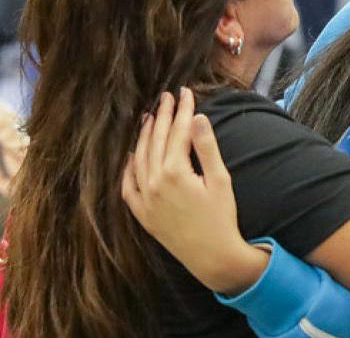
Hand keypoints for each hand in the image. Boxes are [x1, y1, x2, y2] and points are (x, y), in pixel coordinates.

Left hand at [121, 89, 266, 294]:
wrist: (212, 257)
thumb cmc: (222, 218)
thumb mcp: (220, 179)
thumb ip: (207, 147)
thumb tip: (199, 117)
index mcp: (175, 171)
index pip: (178, 131)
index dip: (183, 109)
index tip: (185, 92)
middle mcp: (154, 182)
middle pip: (157, 140)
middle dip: (164, 115)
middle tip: (167, 97)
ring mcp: (145, 198)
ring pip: (140, 158)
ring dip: (145, 135)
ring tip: (150, 117)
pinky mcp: (143, 214)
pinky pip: (128, 186)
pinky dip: (128, 167)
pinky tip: (131, 155)